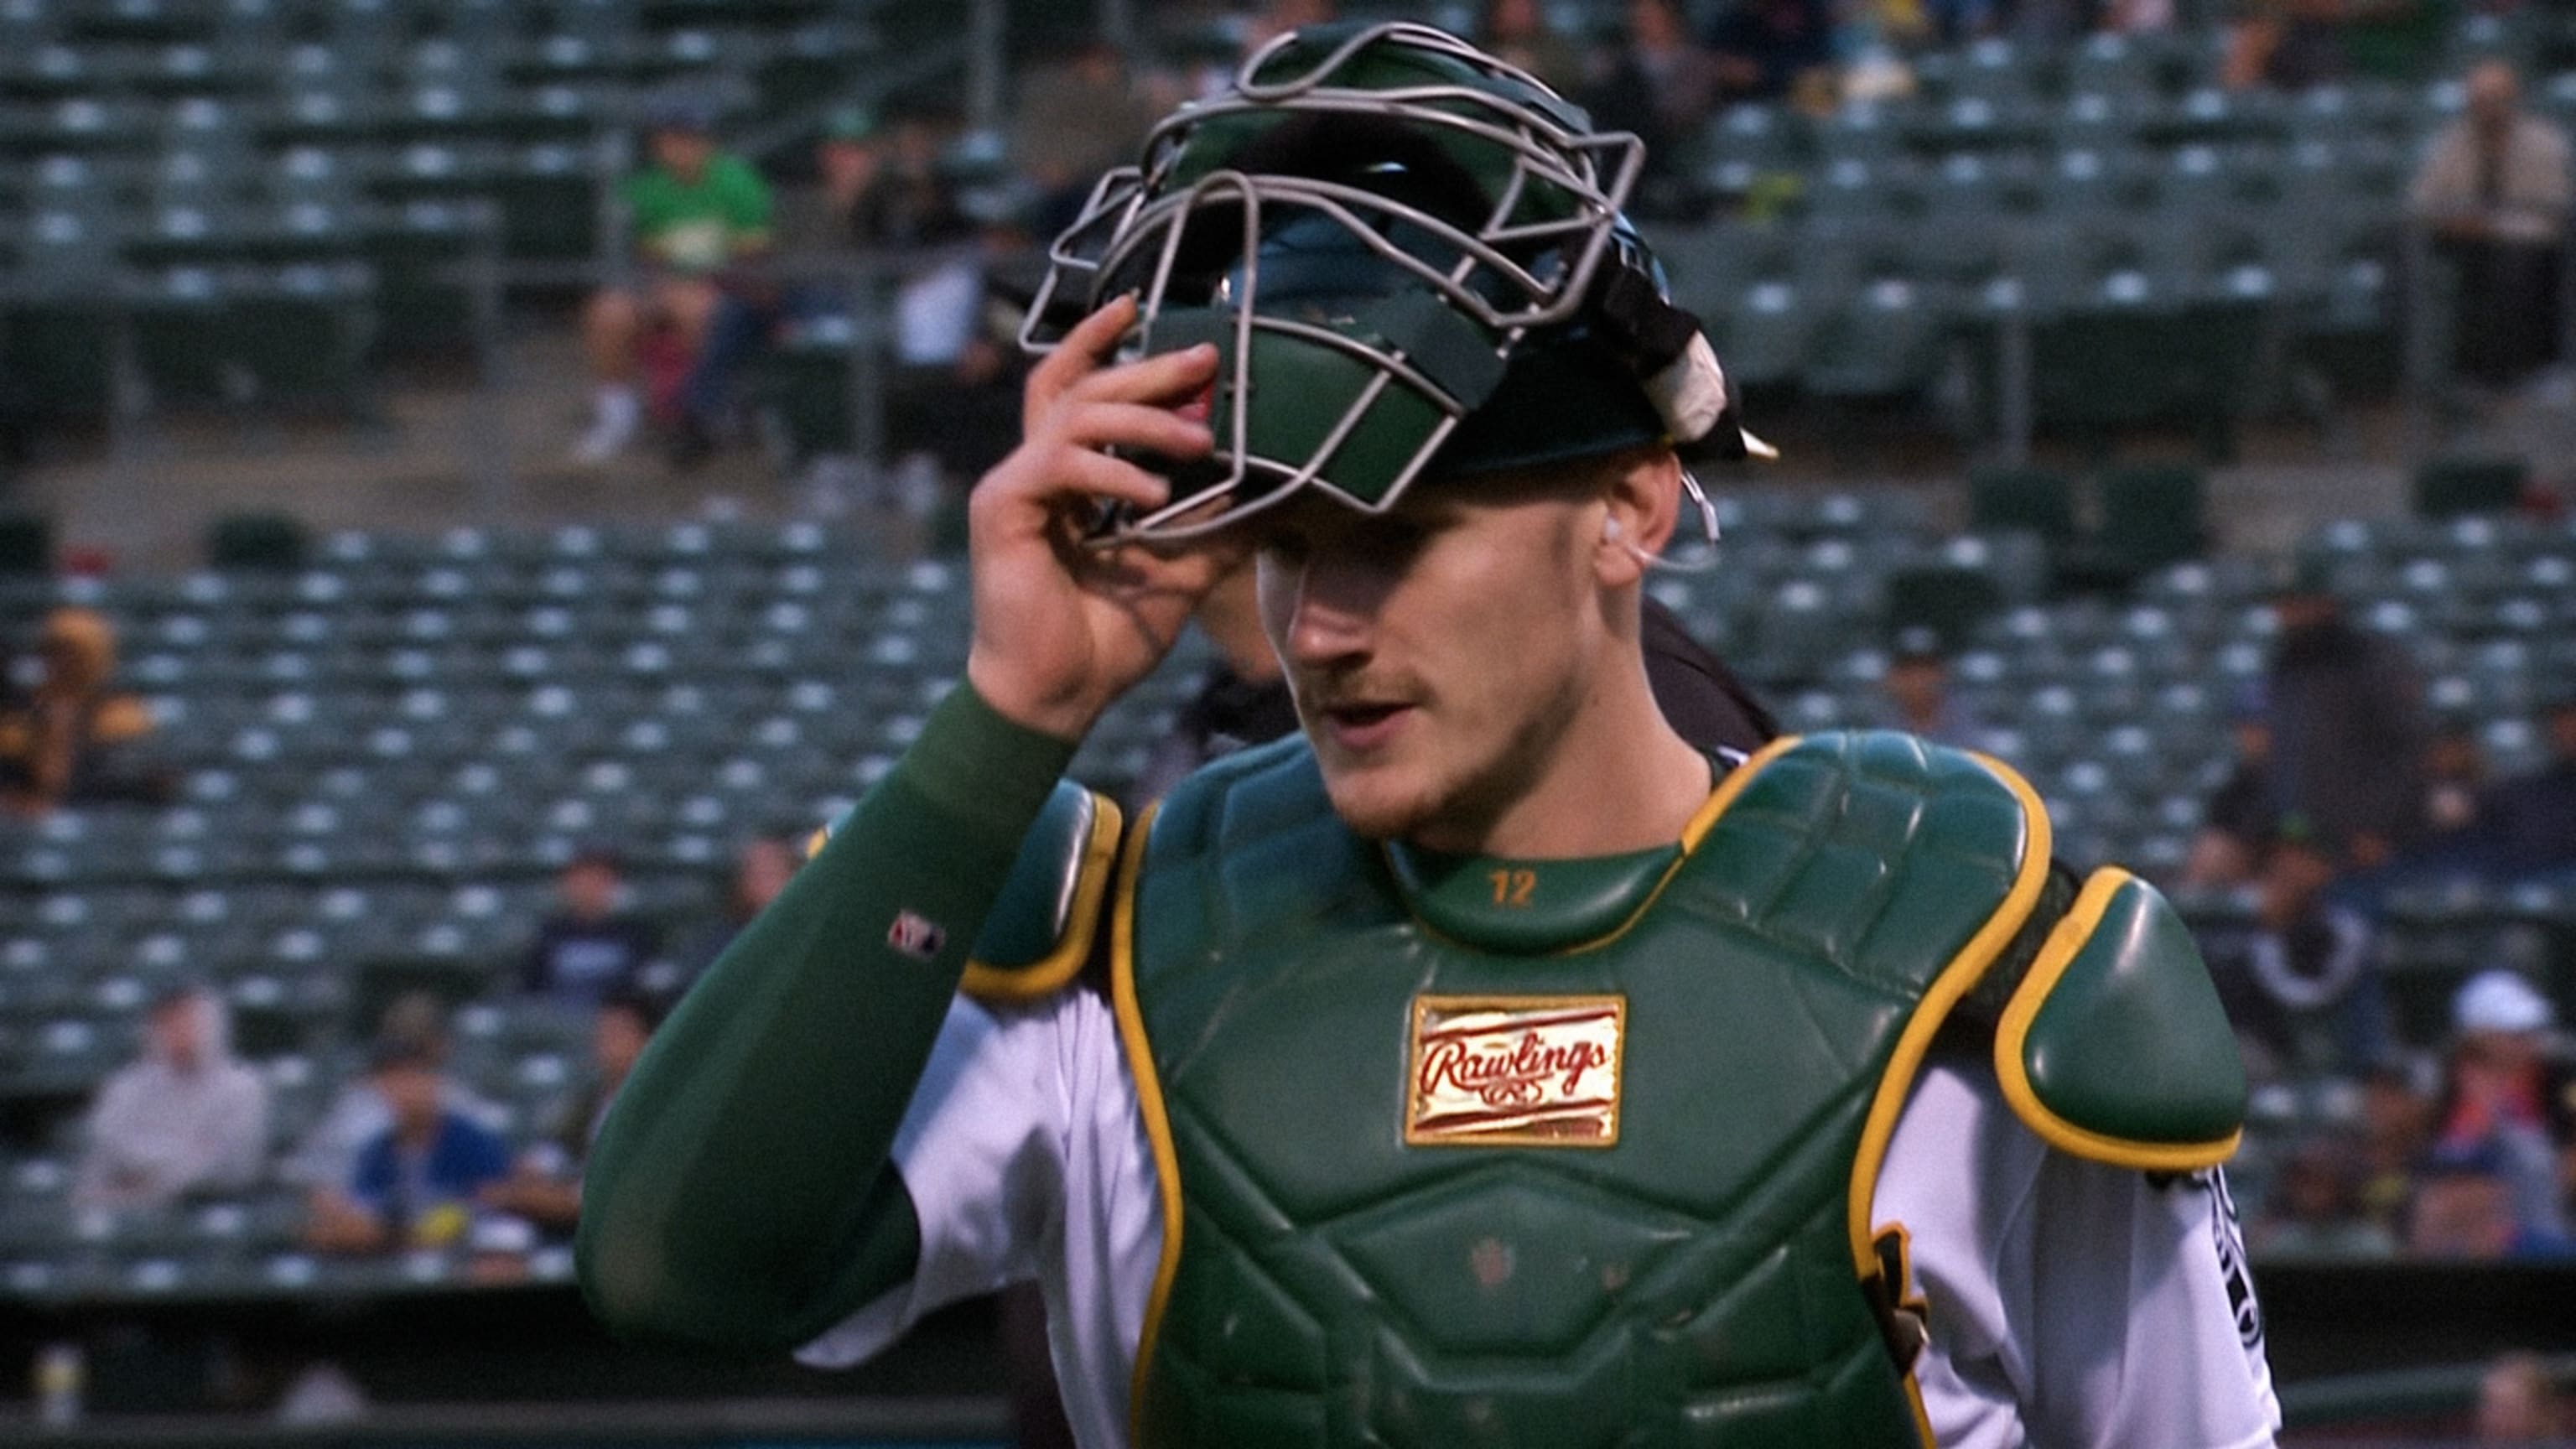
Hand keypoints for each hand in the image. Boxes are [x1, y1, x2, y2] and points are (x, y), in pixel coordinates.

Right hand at [964, 295, 1245, 738]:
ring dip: (1143, 421)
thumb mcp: (1181, 570)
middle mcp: (1035, 469)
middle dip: (1147, 369)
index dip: (1100, 341)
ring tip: (1198, 444)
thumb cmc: (1108, 635)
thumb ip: (1216, 529)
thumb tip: (1277, 496)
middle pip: (1084, 387)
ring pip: (1076, 415)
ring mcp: (1014, 485)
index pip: (1076, 387)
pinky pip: (1060, 464)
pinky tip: (1151, 495)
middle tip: (1204, 361)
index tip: (1139, 305)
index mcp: (1067, 476)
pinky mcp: (1002, 510)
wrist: (1059, 694)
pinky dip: (1110, 471)